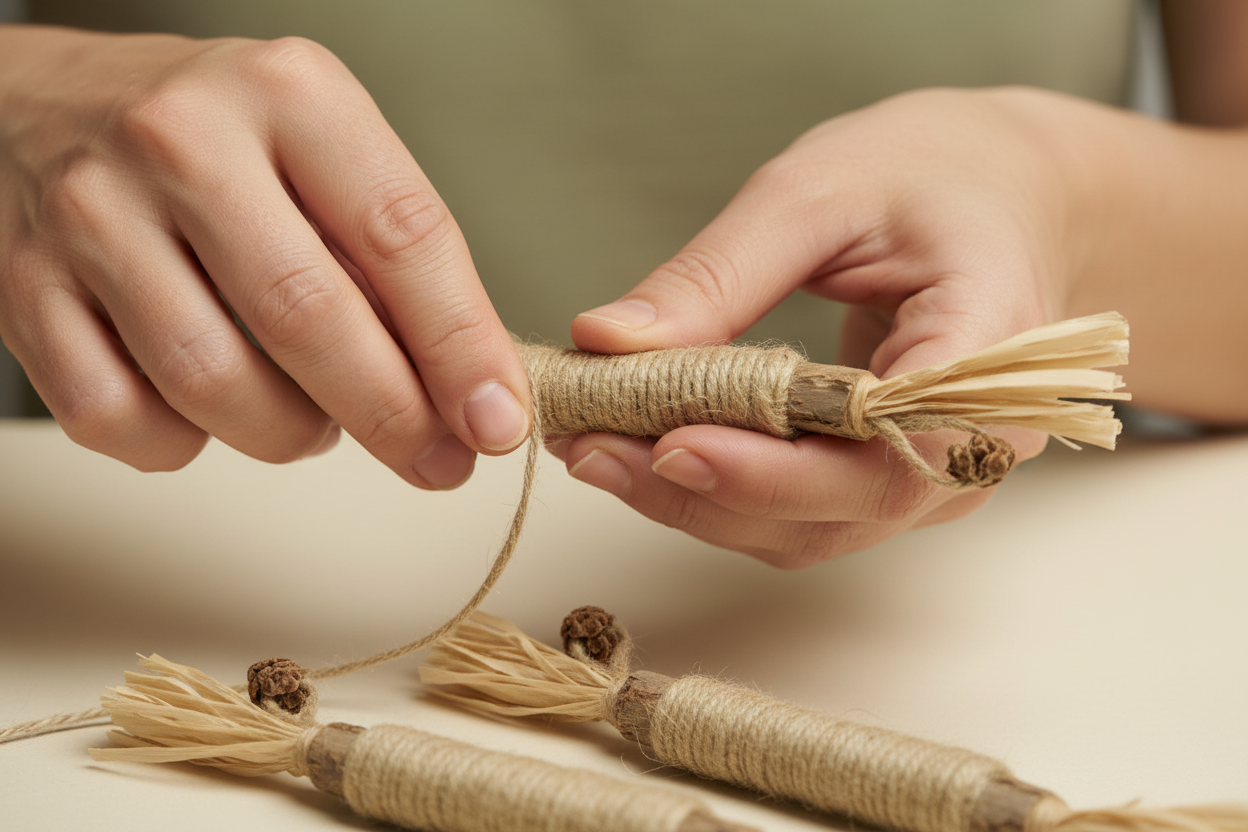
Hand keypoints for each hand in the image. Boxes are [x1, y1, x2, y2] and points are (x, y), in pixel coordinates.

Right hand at [0, 26, 530, 486]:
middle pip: (307, 319)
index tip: (499, 421)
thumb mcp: (320, 151)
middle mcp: (184, 141)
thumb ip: (391, 258)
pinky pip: (118, 417)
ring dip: (288, 434)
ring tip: (313, 423)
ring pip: (213, 384)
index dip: (462, 346)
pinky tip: (207, 415)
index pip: (402, 236)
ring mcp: (92, 215)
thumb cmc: (212, 140)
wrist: (33, 103)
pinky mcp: (22, 288)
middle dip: (392, 417)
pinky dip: (182, 444)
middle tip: (437, 464)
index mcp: (288, 95)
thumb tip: (470, 385)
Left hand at [557, 88, 1072, 566]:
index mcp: (991, 342)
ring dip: (695, 501)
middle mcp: (981, 435)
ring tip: (595, 447)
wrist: (998, 195)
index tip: (671, 444)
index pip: (895, 447)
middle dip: (704, 490)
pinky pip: (801, 513)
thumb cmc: (929, 175)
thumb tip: (607, 341)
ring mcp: (939, 472)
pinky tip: (644, 453)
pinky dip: (718, 491)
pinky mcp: (891, 479)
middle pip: (841, 508)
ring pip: (809, 528)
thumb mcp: (817, 191)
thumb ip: (719, 273)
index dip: (781, 469)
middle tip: (590, 446)